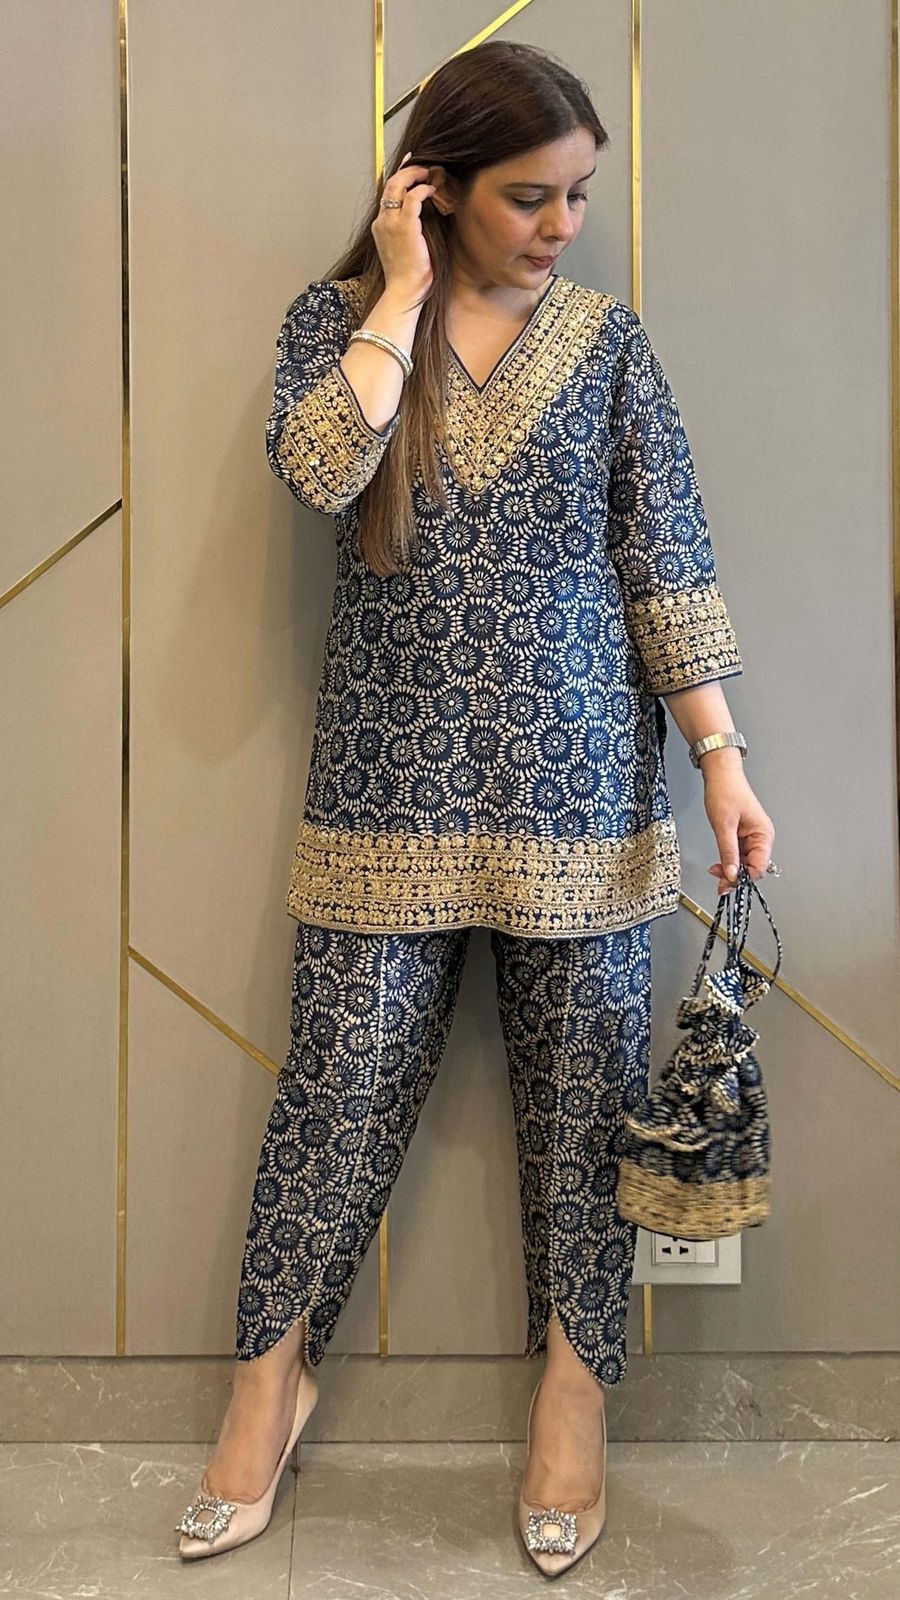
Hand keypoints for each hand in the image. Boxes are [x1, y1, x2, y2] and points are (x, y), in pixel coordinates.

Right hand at [371, 148, 437, 300]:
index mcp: (381, 225)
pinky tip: (432, 190)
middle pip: (391, 183)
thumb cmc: (409, 275)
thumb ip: (410, 228)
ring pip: (398, 185)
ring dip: (415, 175)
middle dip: (407, 170)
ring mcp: (391, 223)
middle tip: (424, 167)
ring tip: (429, 174)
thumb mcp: (406, 247)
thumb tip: (427, 212)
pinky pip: (413, 198)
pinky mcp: (404, 227)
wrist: (404, 291)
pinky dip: (423, 190)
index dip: (399, 174)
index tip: (410, 163)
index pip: (387, 192)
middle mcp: (382, 220)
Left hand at [703, 766, 775, 895]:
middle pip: (752, 867)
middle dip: (735, 876)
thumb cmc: (726, 791)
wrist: (720, 774)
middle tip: (719, 883)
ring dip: (731, 869)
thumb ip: (728, 852)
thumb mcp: (724, 825)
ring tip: (716, 872)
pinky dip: (729, 861)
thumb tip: (732, 874)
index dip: (743, 877)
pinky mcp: (742, 835)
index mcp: (763, 834)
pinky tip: (719, 864)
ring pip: (744, 863)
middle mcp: (761, 837)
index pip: (759, 867)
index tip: (727, 882)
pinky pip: (738, 854)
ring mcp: (751, 837)